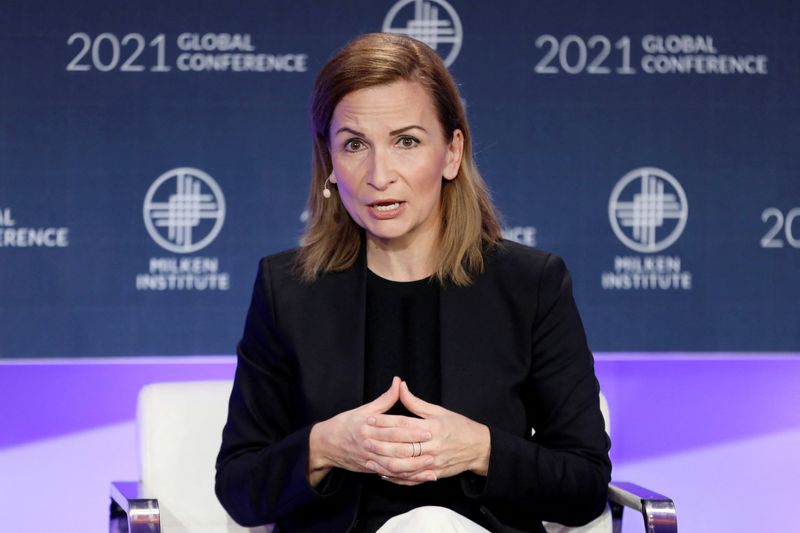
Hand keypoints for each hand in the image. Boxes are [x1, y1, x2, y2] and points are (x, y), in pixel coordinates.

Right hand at [306, 377, 432, 485]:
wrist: (326, 444)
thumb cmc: (345, 423)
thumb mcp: (363, 409)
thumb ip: (385, 398)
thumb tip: (398, 382)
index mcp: (368, 425)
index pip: (393, 427)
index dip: (411, 430)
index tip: (428, 430)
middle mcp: (368, 442)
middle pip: (395, 446)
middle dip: (415, 447)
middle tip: (433, 446)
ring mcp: (368, 457)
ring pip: (393, 464)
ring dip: (412, 465)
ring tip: (429, 463)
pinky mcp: (369, 468)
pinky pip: (388, 474)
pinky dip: (402, 476)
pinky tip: (416, 475)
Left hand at [362, 380, 489, 485]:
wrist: (479, 448)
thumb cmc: (458, 426)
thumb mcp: (439, 411)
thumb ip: (416, 402)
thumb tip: (400, 386)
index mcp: (433, 427)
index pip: (404, 425)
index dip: (385, 422)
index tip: (370, 419)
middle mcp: (432, 446)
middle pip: (401, 446)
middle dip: (381, 443)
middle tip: (364, 439)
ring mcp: (432, 462)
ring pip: (404, 466)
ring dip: (385, 463)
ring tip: (370, 458)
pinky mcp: (433, 474)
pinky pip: (412, 478)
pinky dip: (397, 477)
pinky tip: (384, 473)